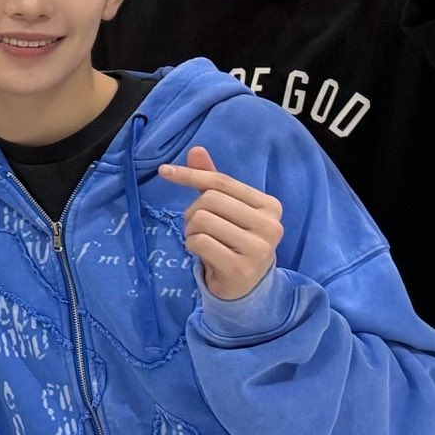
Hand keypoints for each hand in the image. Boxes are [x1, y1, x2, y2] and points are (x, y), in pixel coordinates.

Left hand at [158, 146, 283, 302]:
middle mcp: (270, 225)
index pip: (222, 181)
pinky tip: (203, 254)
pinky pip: (199, 242)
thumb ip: (212, 181)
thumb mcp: (227, 210)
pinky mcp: (241, 268)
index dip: (190, 174)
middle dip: (192, 212)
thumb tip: (196, 150)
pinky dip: (192, 245)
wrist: (245, 285)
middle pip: (209, 200)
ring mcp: (258, 248)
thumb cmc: (233, 240)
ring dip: (191, 231)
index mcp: (270, 205)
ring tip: (203, 241)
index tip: (164, 171)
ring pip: (202, 220)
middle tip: (198, 227)